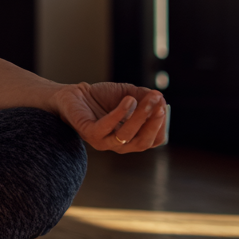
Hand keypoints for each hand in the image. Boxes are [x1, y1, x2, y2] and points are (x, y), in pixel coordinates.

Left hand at [52, 81, 166, 152]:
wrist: (74, 94)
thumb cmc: (102, 97)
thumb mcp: (129, 94)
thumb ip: (145, 97)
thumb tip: (161, 99)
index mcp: (131, 138)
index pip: (153, 140)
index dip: (161, 125)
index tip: (163, 106)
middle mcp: (119, 144)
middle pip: (143, 141)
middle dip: (154, 123)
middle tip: (160, 105)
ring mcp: (104, 141)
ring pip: (128, 135)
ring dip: (141, 116)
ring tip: (148, 99)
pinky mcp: (90, 134)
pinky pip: (108, 127)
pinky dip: (121, 113)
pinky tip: (129, 100)